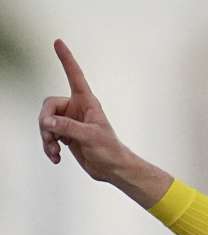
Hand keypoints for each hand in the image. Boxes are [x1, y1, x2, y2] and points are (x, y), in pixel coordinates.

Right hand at [38, 39, 129, 181]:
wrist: (112, 169)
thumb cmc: (110, 150)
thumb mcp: (90, 137)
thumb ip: (67, 127)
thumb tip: (47, 121)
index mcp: (87, 102)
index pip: (75, 76)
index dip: (66, 59)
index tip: (58, 42)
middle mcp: (76, 109)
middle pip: (49, 106)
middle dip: (46, 122)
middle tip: (52, 138)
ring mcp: (70, 122)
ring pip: (45, 121)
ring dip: (47, 138)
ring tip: (55, 151)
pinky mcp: (66, 134)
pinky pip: (48, 135)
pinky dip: (49, 146)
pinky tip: (56, 157)